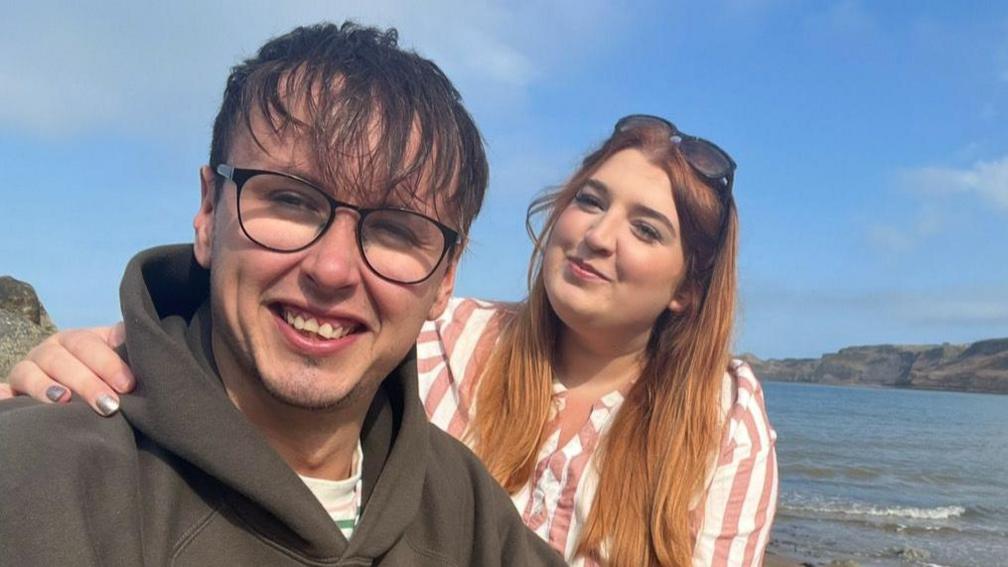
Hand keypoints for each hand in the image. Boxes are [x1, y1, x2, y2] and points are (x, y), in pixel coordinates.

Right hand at [4, 323, 132, 415]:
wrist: (79, 380)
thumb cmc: (106, 372)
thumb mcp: (116, 356)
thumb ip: (129, 349)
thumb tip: (148, 347)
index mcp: (76, 339)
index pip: (88, 344)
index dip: (107, 363)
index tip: (128, 385)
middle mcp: (49, 351)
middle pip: (61, 359)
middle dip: (86, 382)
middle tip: (109, 405)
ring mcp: (28, 370)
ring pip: (29, 373)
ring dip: (45, 387)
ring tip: (64, 401)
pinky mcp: (12, 391)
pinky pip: (3, 394)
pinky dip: (2, 398)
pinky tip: (5, 402)